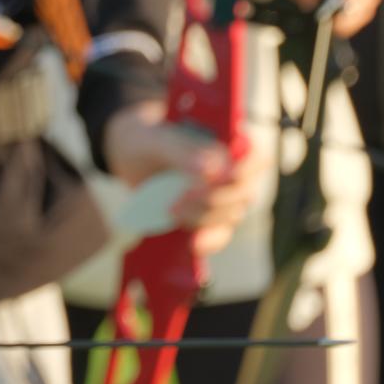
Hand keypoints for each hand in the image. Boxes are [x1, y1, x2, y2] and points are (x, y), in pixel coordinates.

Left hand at [100, 105, 251, 258]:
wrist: (127, 155)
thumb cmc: (145, 138)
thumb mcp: (154, 139)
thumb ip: (181, 149)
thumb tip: (213, 170)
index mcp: (228, 138)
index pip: (256, 157)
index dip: (243, 171)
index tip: (217, 178)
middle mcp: (233, 167)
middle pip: (244, 192)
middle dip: (212, 199)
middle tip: (177, 200)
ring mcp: (223, 194)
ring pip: (231, 215)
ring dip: (203, 217)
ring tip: (170, 211)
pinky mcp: (209, 216)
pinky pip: (219, 233)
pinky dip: (208, 240)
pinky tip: (193, 245)